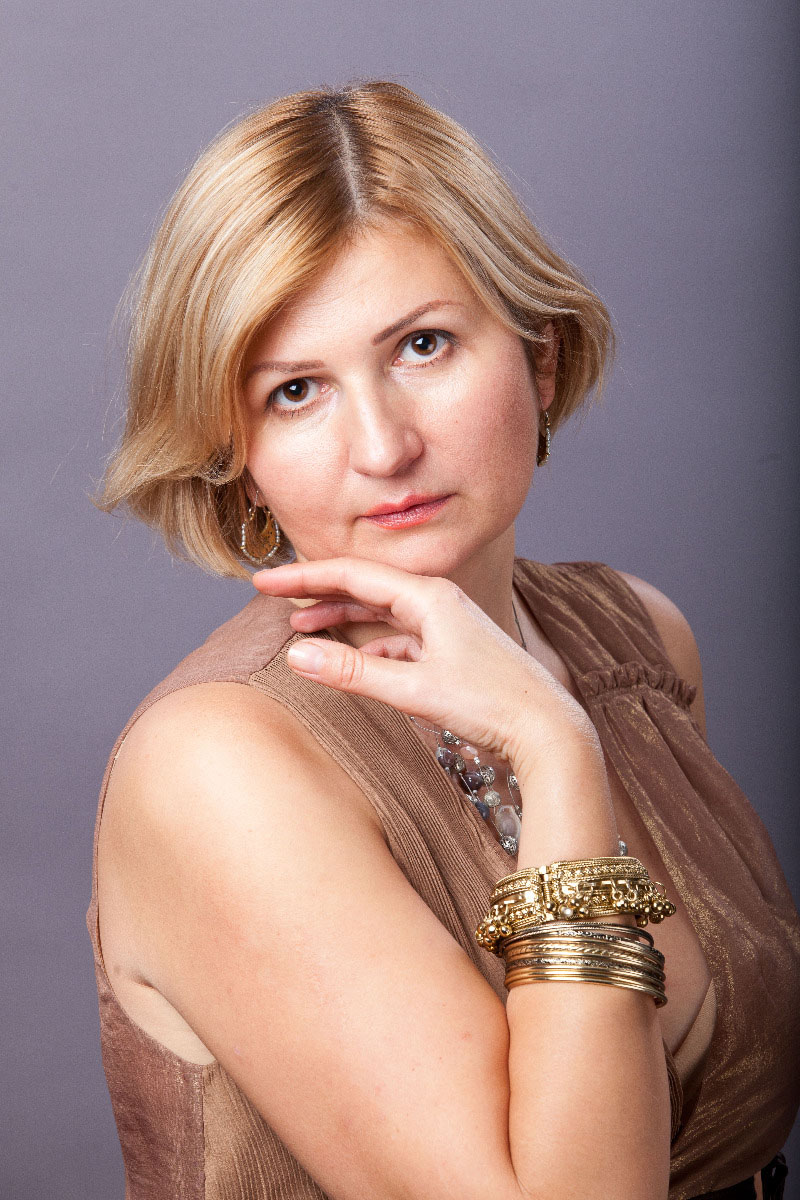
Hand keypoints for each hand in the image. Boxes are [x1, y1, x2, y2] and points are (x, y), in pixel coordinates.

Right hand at [252, 557, 597, 776]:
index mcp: (429, 597)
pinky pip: (400, 636)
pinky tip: (352, 661)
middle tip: (271, 595)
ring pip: (381, 612)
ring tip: (302, 626)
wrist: (547, 728)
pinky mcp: (452, 650)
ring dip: (341, 617)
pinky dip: (369, 644)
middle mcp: (438, 601)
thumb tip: (296, 655)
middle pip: (364, 587)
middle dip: (317, 591)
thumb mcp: (413, 690)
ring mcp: (447, 625)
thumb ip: (353, 673)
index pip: (352, 576)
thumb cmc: (489, 705)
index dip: (304, 578)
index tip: (262, 582)